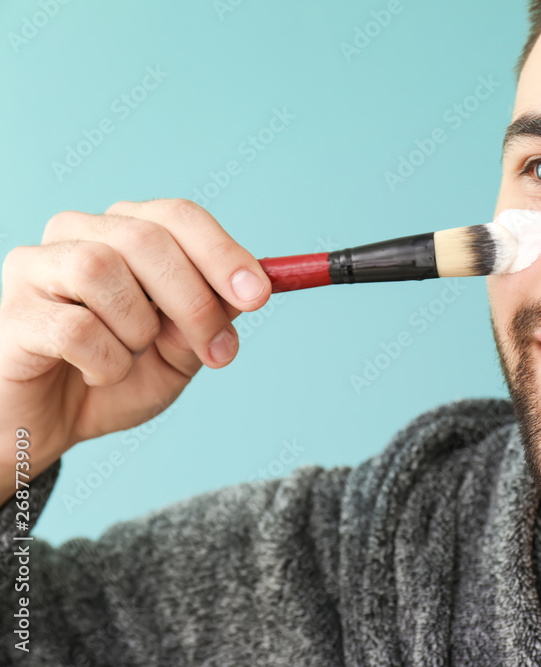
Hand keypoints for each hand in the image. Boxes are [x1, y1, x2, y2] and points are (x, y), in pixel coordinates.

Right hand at [0, 199, 271, 501]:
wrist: (47, 427)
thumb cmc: (113, 378)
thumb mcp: (179, 352)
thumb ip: (210, 317)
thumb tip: (245, 291)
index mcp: (123, 232)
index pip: (177, 216)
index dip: (222, 253)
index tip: (259, 295)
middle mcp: (76, 235)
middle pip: (146, 237)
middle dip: (195, 299)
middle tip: (217, 351)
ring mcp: (35, 268)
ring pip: (102, 269)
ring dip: (138, 328)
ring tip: (131, 357)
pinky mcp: (12, 313)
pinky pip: (76, 327)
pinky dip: (106, 362)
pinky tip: (97, 374)